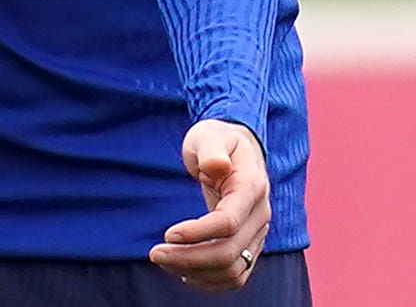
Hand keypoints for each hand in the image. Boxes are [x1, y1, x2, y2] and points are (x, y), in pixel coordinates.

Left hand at [150, 119, 271, 292]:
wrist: (236, 148)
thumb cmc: (218, 139)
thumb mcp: (209, 135)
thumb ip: (212, 150)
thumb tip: (216, 165)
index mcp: (251, 187)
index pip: (228, 223)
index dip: (198, 234)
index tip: (168, 234)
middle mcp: (260, 215)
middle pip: (230, 253)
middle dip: (190, 258)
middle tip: (155, 253)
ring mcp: (258, 232)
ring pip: (234, 270)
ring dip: (197, 272)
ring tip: (164, 261)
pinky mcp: (250, 244)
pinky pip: (237, 273)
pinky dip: (211, 280)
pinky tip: (184, 272)